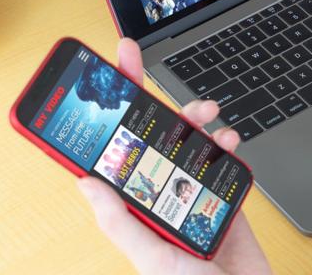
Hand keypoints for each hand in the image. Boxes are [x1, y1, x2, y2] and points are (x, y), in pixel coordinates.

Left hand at [77, 38, 270, 274]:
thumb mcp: (150, 258)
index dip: (102, 114)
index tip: (95, 78)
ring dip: (190, 116)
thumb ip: (119, 222)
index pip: (111, 151)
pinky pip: (220, 159)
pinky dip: (224, 143)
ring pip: (184, 138)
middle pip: (145, 133)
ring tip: (203, 111)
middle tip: (131, 56)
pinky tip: (227, 140)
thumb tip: (85, 182)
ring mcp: (191, 191)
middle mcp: (159, 192)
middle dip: (141, 95)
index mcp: (133, 206)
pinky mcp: (222, 194)